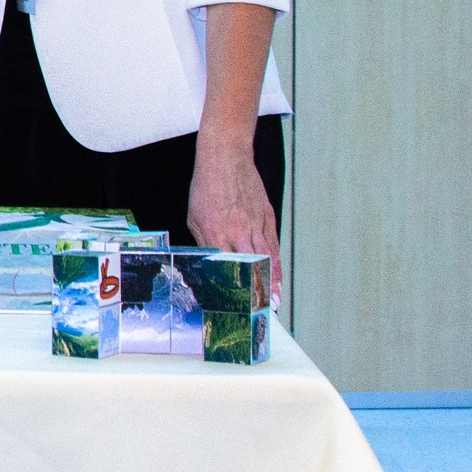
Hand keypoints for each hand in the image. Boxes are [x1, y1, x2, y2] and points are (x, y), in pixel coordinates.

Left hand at [187, 144, 282, 297]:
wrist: (226, 159)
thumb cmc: (206, 187)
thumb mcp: (195, 218)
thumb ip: (205, 242)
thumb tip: (212, 264)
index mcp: (217, 233)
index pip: (227, 268)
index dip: (234, 288)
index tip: (237, 304)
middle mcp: (239, 232)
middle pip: (251, 268)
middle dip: (258, 292)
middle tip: (263, 311)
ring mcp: (256, 224)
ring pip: (266, 259)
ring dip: (271, 283)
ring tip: (274, 301)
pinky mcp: (267, 217)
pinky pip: (273, 246)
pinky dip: (276, 264)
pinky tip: (277, 277)